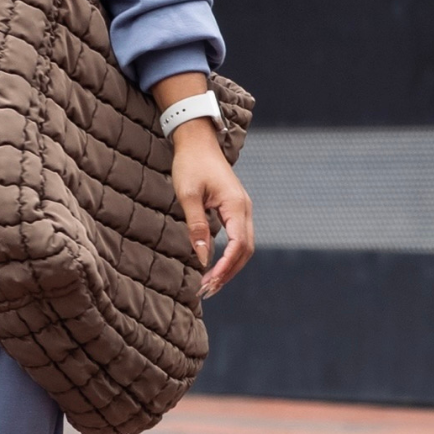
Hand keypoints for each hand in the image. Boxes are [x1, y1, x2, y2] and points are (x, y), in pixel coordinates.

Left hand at [168, 119, 254, 294]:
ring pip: (244, 247)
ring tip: (209, 284)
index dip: (226, 267)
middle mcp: (245, 210)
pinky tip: (214, 266)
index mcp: (237, 206)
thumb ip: (196, 227)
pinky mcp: (236, 210)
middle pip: (245, 250)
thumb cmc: (191, 165)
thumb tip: (202, 257)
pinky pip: (238, 238)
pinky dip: (229, 255)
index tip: (210, 282)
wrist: (197, 143)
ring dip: (229, 267)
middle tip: (207, 291)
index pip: (238, 245)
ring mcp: (243, 210)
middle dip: (228, 273)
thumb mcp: (188, 196)